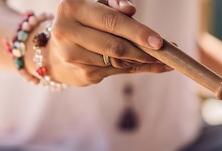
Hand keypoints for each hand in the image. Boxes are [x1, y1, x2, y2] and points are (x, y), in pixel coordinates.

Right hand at [38, 0, 171, 85]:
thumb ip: (116, 6)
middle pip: (114, 46)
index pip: (111, 21)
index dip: (137, 32)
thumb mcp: (98, 6)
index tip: (158, 41)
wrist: (57, 50)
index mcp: (73, 7)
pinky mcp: (80, 72)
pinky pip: (114, 72)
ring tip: (157, 58)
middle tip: (164, 54)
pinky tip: (144, 65)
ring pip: (116, 61)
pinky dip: (132, 68)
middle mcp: (67, 31)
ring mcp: (71, 54)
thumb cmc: (85, 22)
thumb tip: (131, 10)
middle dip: (143, 51)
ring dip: (140, 61)